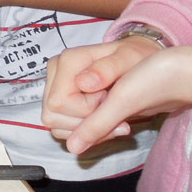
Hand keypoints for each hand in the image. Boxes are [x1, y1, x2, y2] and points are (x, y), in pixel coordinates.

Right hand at [43, 37, 158, 142]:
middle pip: (53, 116)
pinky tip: (103, 120)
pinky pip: (61, 129)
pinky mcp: (59, 100)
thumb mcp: (128, 59)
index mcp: (67, 61)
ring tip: (111, 116)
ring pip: (55, 125)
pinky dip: (83, 133)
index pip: (60, 102)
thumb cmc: (133, 58)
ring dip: (86, 131)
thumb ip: (106, 70)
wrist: (138, 61)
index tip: (109, 99)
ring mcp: (54, 87)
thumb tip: (82, 83)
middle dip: (86, 123)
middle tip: (113, 110)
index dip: (87, 111)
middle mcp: (55, 72)